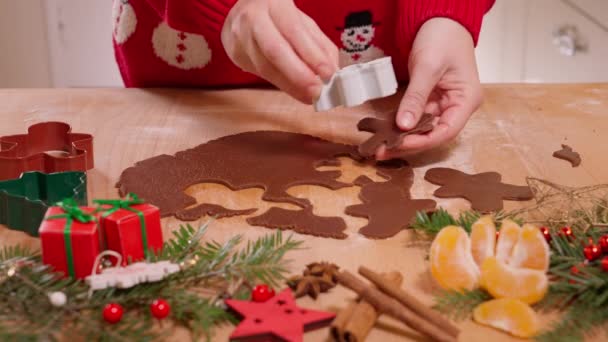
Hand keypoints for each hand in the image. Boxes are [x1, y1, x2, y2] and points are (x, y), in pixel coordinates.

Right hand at [221, 0, 338, 103]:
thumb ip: (319, 45)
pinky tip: (295, 90)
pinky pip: (261, 74)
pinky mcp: (235, 54)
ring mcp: (240, 37)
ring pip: (266, 68)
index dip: (312, 55)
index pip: (294, 32)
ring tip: (309, 96)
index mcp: (274, 4)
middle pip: (275, 51)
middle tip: (317, 92)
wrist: (240, 14)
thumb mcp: (301, 23)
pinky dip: (282, 84)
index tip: (328, 74)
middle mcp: (253, 18)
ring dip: (291, 85)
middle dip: (298, 76)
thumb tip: (333, 72)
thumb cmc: (277, 17)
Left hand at [377, 18, 482, 158]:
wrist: (440, 20)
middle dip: (408, 144)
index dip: (423, 141)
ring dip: (401, 138)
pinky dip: (400, 126)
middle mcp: (457, 107)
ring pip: (422, 129)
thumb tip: (404, 125)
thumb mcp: (428, 67)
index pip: (446, 131)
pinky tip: (384, 133)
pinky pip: (415, 118)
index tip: (400, 144)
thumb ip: (416, 97)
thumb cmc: (443, 37)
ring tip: (379, 147)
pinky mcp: (429, 101)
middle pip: (433, 134)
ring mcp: (443, 104)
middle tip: (382, 151)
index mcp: (466, 100)